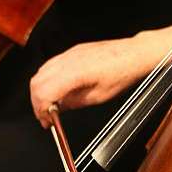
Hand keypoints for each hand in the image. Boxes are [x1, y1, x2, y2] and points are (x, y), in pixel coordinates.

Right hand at [30, 37, 144, 127]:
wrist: (134, 54)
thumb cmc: (123, 73)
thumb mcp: (99, 96)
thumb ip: (74, 102)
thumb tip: (59, 108)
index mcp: (74, 73)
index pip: (43, 92)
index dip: (40, 109)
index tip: (46, 120)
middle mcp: (69, 60)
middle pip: (37, 81)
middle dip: (37, 101)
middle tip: (45, 115)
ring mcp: (70, 53)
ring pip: (41, 71)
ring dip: (41, 89)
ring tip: (51, 104)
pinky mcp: (73, 51)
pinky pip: (51, 64)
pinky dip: (48, 78)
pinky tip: (58, 89)